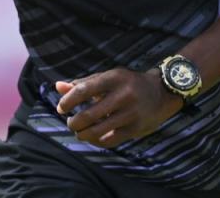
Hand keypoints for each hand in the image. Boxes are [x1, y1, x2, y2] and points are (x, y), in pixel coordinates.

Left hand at [55, 68, 182, 148]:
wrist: (162, 92)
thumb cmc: (127, 83)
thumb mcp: (108, 77)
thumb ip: (83, 83)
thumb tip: (57, 87)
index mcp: (113, 78)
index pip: (83, 90)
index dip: (67, 101)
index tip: (61, 109)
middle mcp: (123, 95)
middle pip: (88, 115)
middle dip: (73, 122)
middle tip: (70, 122)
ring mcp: (130, 113)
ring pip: (97, 131)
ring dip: (82, 134)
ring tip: (79, 131)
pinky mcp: (135, 129)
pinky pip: (109, 141)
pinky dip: (96, 141)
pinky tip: (92, 137)